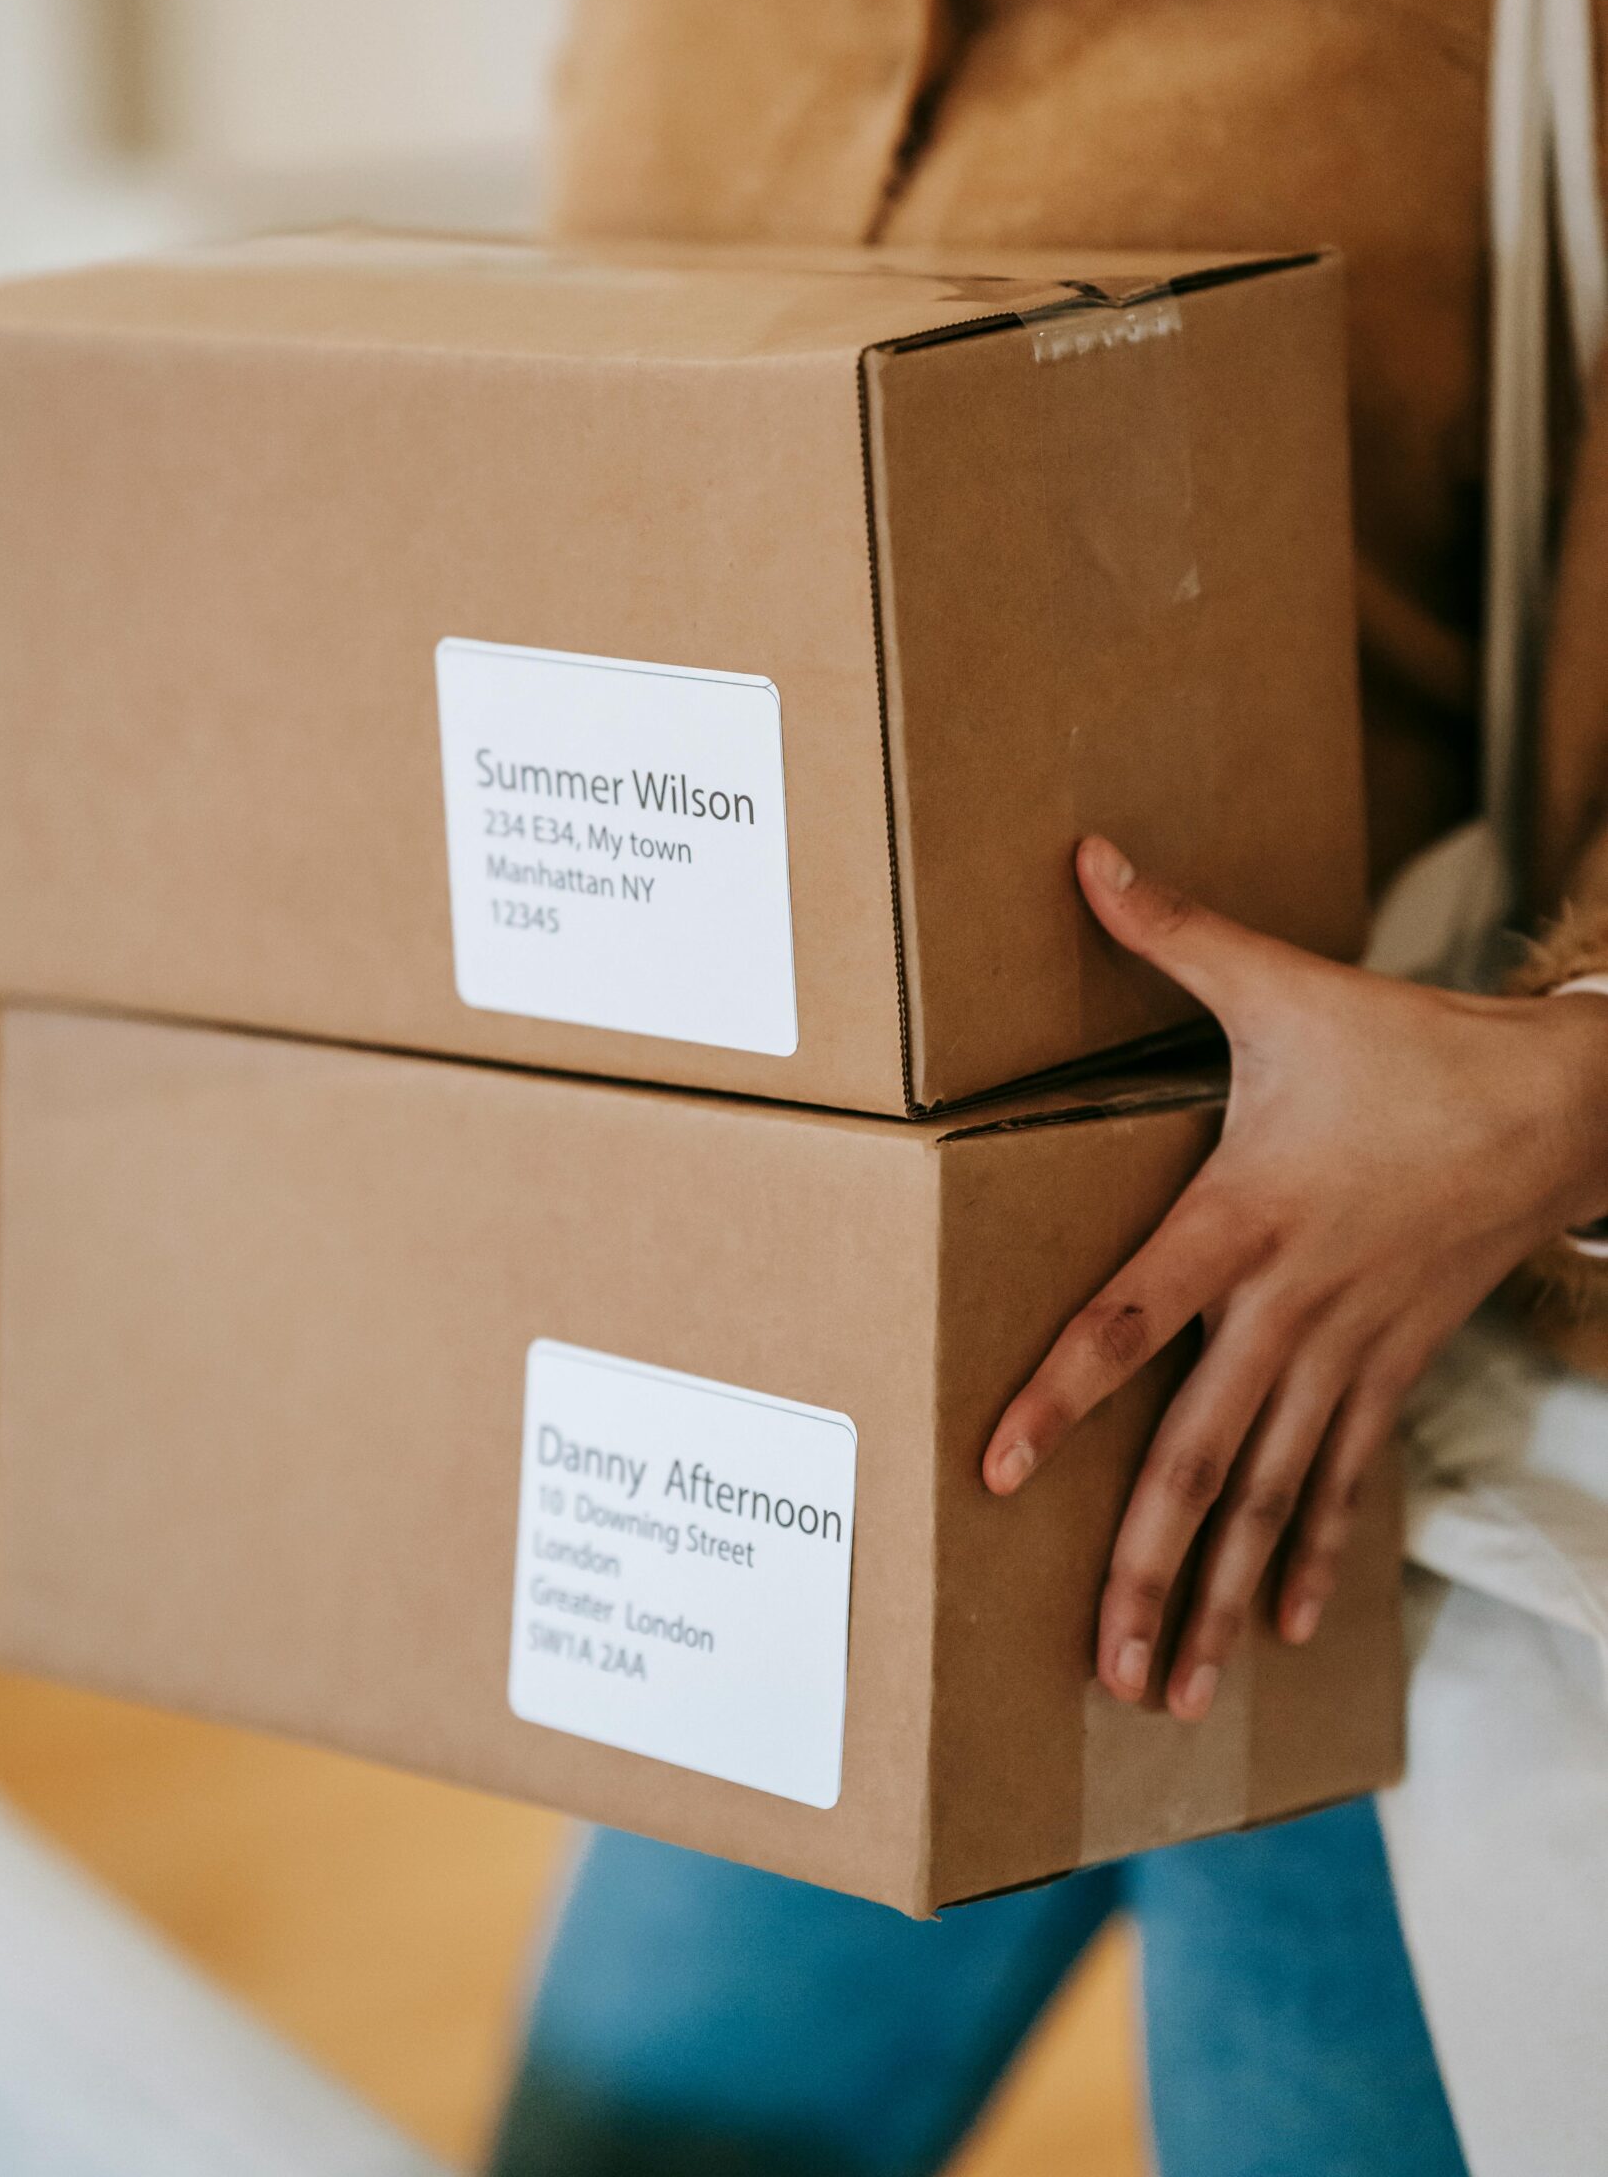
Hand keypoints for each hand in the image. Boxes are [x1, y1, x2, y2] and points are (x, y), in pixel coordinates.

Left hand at [982, 835, 1607, 1721]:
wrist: (1561, 1106)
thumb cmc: (1406, 1048)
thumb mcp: (1283, 986)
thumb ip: (1174, 932)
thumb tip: (1083, 853)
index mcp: (1243, 1216)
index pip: (1130, 1316)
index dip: (1062, 1392)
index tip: (995, 1468)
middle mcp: (1290, 1307)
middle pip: (1204, 1454)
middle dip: (1149, 1567)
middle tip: (1101, 1666)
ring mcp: (1348, 1352)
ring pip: (1270, 1496)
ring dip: (1219, 1596)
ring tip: (1168, 1693)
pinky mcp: (1390, 1370)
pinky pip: (1342, 1483)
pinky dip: (1310, 1560)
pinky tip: (1276, 1638)